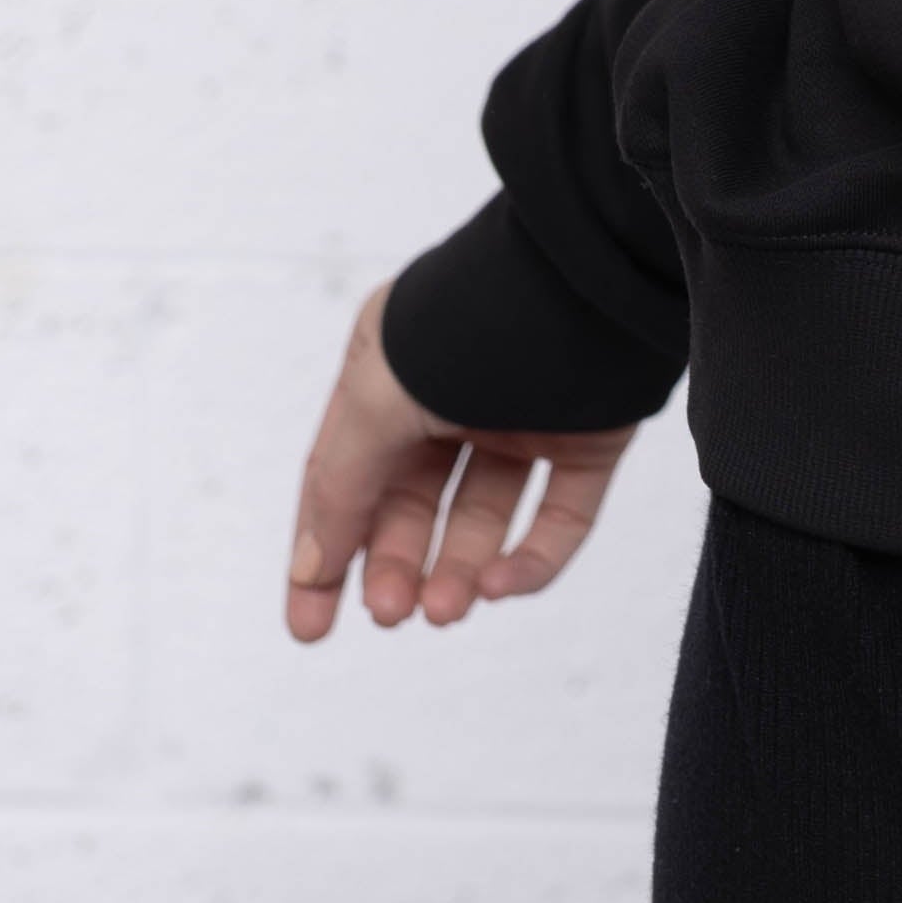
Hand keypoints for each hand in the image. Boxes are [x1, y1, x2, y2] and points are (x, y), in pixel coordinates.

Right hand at [284, 281, 637, 642]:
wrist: (591, 275)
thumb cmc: (471, 318)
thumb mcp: (380, 398)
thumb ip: (341, 482)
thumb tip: (314, 564)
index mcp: (394, 372)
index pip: (343, 474)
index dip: (324, 551)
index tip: (309, 627)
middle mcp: (457, 394)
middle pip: (413, 504)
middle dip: (397, 565)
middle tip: (392, 613)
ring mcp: (526, 416)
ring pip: (485, 517)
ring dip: (460, 572)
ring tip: (444, 610)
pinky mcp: (592, 437)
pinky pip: (560, 516)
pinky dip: (533, 560)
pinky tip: (503, 585)